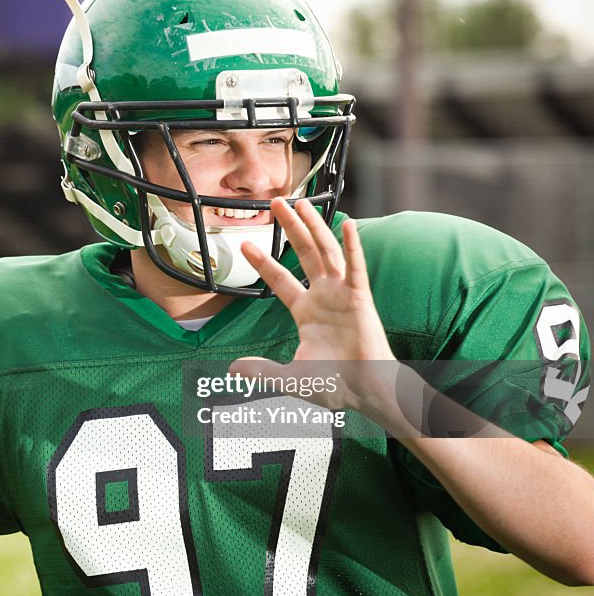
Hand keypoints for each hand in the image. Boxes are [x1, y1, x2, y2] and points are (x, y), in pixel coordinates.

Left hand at [231, 198, 395, 415]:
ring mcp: (342, 295)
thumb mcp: (289, 377)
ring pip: (326, 252)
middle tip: (276, 203)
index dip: (264, 262)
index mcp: (306, 312)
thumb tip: (232, 369)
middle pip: (303, 254)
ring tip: (301, 203)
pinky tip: (348, 226)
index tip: (247, 244)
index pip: (280, 280)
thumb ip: (261, 370)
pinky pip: (356, 269)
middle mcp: (323, 297)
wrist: (364, 392)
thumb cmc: (335, 385)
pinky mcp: (360, 299)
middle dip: (290, 228)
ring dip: (314, 227)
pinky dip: (352, 247)